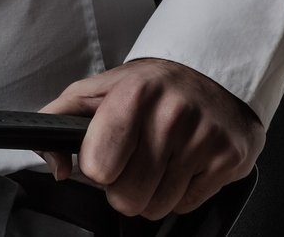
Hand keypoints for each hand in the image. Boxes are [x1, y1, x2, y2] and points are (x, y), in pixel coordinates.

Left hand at [38, 57, 262, 219]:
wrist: (210, 76)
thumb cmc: (148, 87)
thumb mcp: (96, 90)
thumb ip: (58, 119)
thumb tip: (54, 165)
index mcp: (133, 93)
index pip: (99, 166)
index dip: (96, 167)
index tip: (104, 155)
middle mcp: (171, 116)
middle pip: (127, 196)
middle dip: (122, 187)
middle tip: (130, 163)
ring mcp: (203, 140)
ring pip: (156, 207)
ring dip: (150, 194)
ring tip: (155, 163)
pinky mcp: (228, 160)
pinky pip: (186, 206)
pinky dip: (177, 194)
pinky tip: (179, 166)